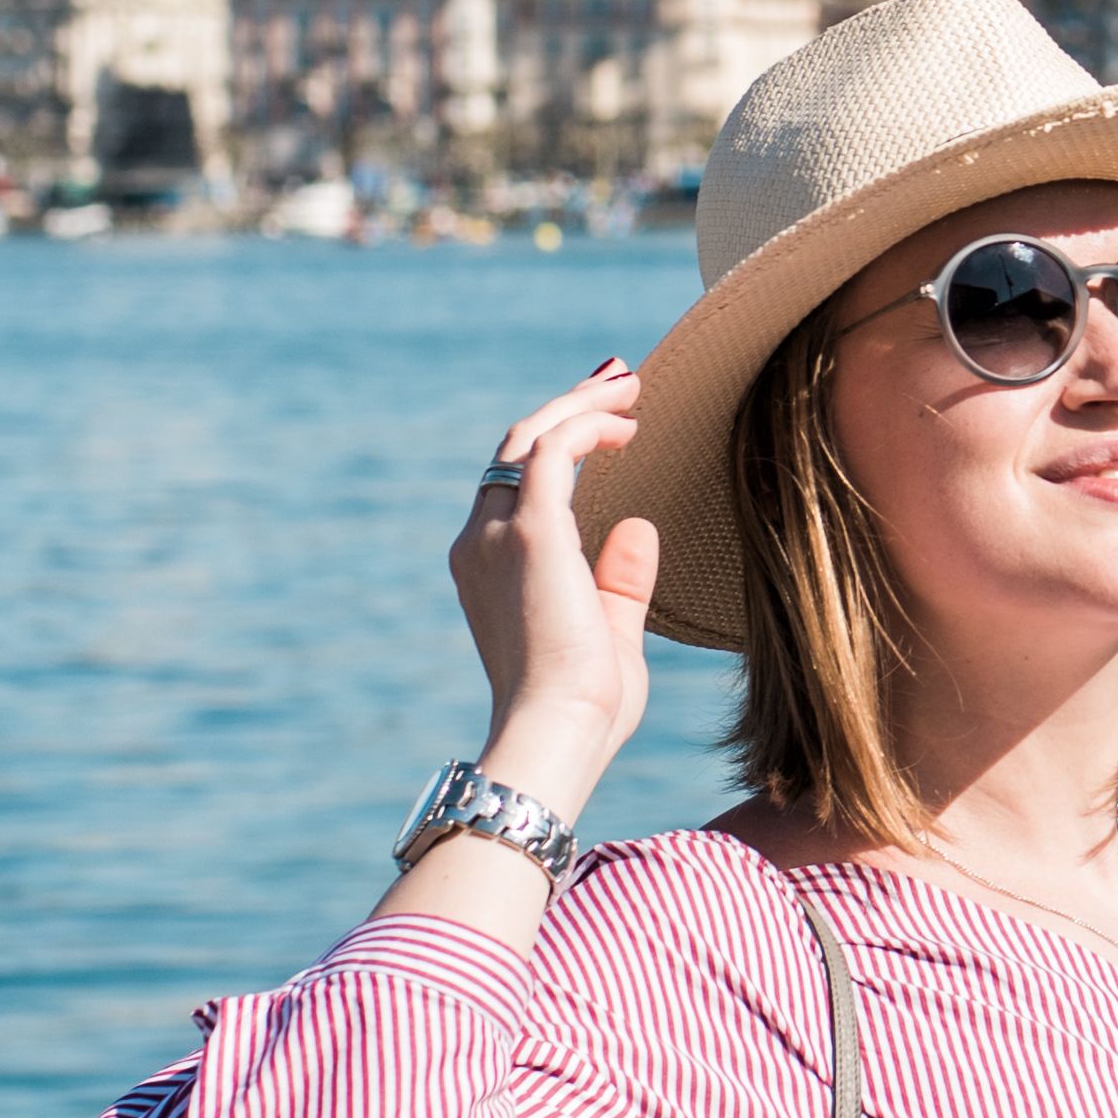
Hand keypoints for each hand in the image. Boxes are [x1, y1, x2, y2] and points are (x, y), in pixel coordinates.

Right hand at [446, 359, 656, 823]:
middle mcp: (480, 543)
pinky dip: (587, 427)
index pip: (515, 485)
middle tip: (620, 382)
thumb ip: (619, 581)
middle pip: (517, 447)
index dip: (559, 442)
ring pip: (530, 436)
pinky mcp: (530, 533)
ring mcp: (497, 535)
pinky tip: (626, 428)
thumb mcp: (608, 633)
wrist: (557, 734)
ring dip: (580, 405)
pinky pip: (552, 450)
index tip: (609, 419)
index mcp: (489, 568)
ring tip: (630, 387)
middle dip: (569, 406)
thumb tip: (638, 525)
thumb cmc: (585, 707)